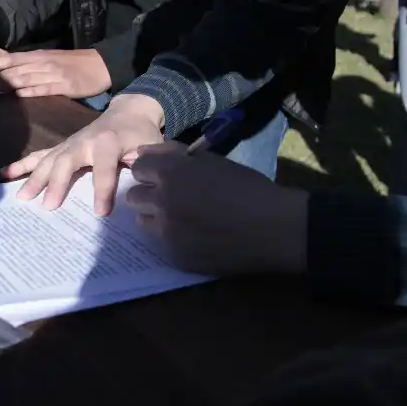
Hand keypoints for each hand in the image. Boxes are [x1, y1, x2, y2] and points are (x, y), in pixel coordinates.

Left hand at [0, 48, 111, 98]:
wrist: (101, 65)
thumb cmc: (74, 62)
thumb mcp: (51, 58)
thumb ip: (31, 63)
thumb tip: (8, 67)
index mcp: (39, 55)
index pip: (12, 58)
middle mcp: (43, 63)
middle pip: (14, 69)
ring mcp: (53, 75)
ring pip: (25, 78)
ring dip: (5, 84)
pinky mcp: (64, 86)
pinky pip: (43, 89)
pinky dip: (28, 91)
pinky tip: (15, 94)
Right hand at [4, 93, 165, 214]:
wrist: (130, 112)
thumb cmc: (141, 134)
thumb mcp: (150, 149)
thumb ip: (144, 167)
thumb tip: (138, 188)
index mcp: (109, 142)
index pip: (105, 168)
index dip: (103, 190)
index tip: (100, 213)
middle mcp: (84, 141)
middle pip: (66, 161)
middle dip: (57, 183)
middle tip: (48, 207)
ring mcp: (70, 143)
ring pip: (48, 159)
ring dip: (34, 178)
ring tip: (21, 197)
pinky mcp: (62, 146)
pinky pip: (40, 155)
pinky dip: (23, 164)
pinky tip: (5, 174)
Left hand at [126, 142, 308, 275]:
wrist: (273, 228)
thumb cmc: (247, 187)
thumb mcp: (211, 161)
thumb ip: (174, 154)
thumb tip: (145, 149)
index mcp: (172, 172)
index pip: (138, 167)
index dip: (150, 171)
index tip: (162, 176)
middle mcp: (162, 201)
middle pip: (134, 196)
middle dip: (148, 195)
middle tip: (170, 198)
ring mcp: (167, 231)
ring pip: (143, 221)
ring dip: (155, 217)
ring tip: (181, 219)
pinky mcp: (175, 256)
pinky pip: (161, 244)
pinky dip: (172, 238)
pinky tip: (194, 236)